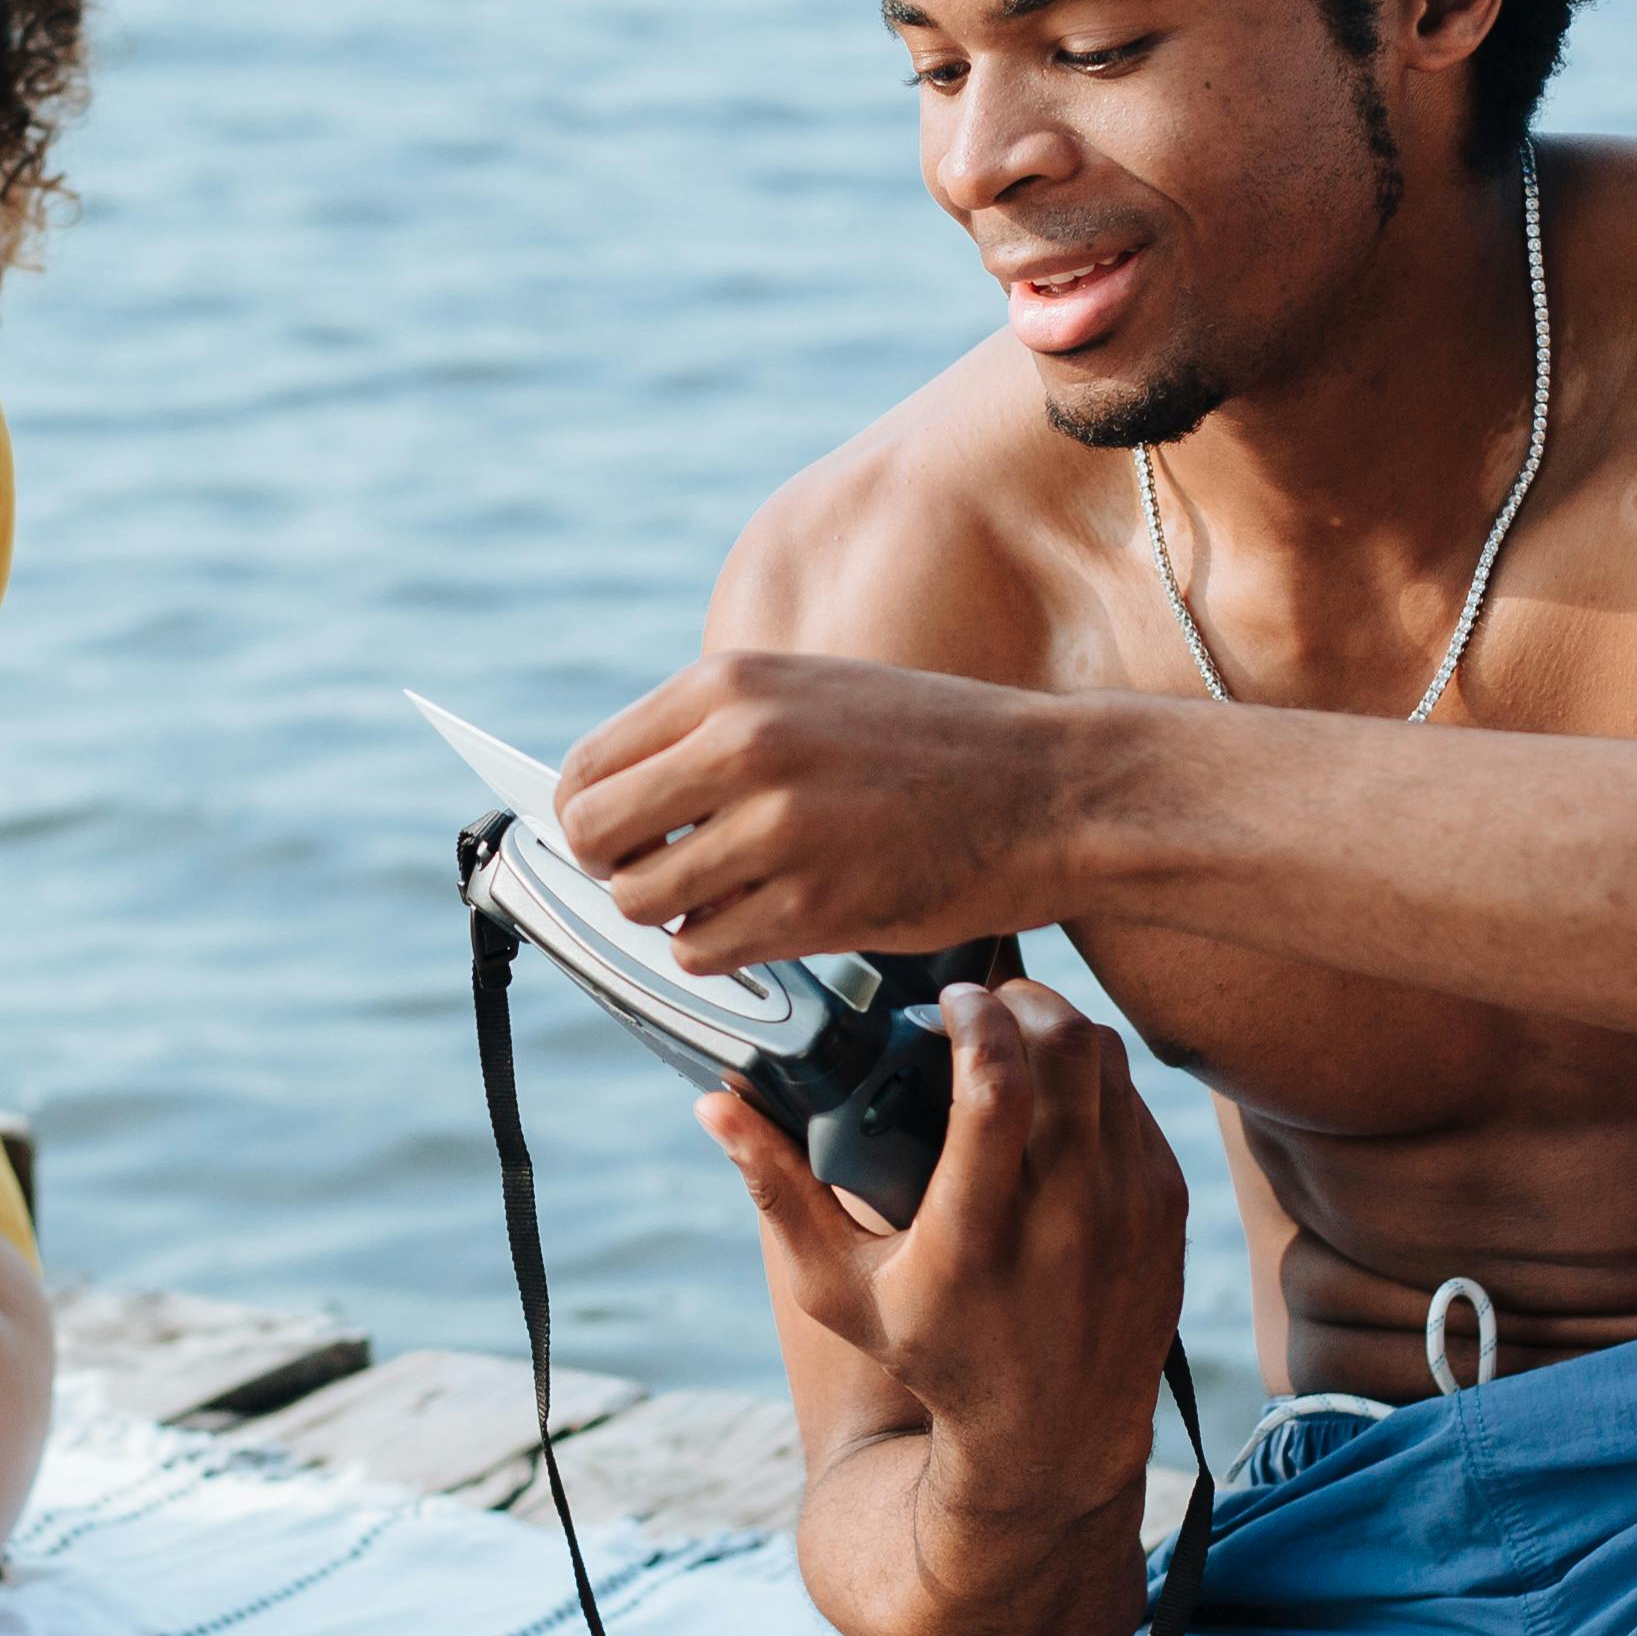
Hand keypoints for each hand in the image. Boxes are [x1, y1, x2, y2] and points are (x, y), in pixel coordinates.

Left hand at [557, 652, 1095, 970]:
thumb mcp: (810, 691)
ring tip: (727, 900)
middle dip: (617, 870)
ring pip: (642, 904)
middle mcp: (744, 746)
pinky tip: (770, 924)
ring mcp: (778, 829)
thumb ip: (715, 731)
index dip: (589, 819)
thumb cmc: (930, 745)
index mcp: (730, 683)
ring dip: (671, 917)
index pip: (587, 769)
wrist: (1049, 788)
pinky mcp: (816, 906)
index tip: (619, 841)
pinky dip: (721, 952)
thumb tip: (613, 797)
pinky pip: (705, 952)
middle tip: (667, 877)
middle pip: (593, 838)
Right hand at [707, 975, 1185, 1488]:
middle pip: (1066, 1052)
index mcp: (976, 1238)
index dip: (975, 1017)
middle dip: (1022, 1000)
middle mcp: (1067, 1221)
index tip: (947, 999)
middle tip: (982, 1003)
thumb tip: (713, 1103)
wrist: (1052, 1437)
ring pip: (1110, 1063)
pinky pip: (1140, 1100)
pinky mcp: (1168, 1209)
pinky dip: (1097, 1077)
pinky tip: (1058, 1091)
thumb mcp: (836, 1289)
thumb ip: (777, 1192)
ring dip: (1061, 1029)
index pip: (997, 1089)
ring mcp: (1130, 1213)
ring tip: (1016, 1035)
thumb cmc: (928, 1352)